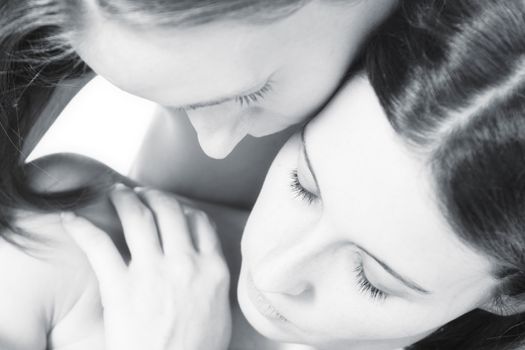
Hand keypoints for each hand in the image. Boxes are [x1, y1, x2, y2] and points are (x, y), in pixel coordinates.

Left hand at [61, 186, 231, 349]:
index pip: (200, 222)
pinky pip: (99, 246)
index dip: (184, 209)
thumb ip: (214, 282)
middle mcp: (185, 263)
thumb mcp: (220, 312)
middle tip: (143, 193)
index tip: (173, 208)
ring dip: (126, 199)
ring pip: (139, 218)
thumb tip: (208, 264)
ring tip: (116, 193)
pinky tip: (72, 218)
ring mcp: (152, 272)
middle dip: (154, 196)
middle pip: (170, 211)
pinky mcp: (121, 287)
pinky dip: (83, 228)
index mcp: (212, 269)